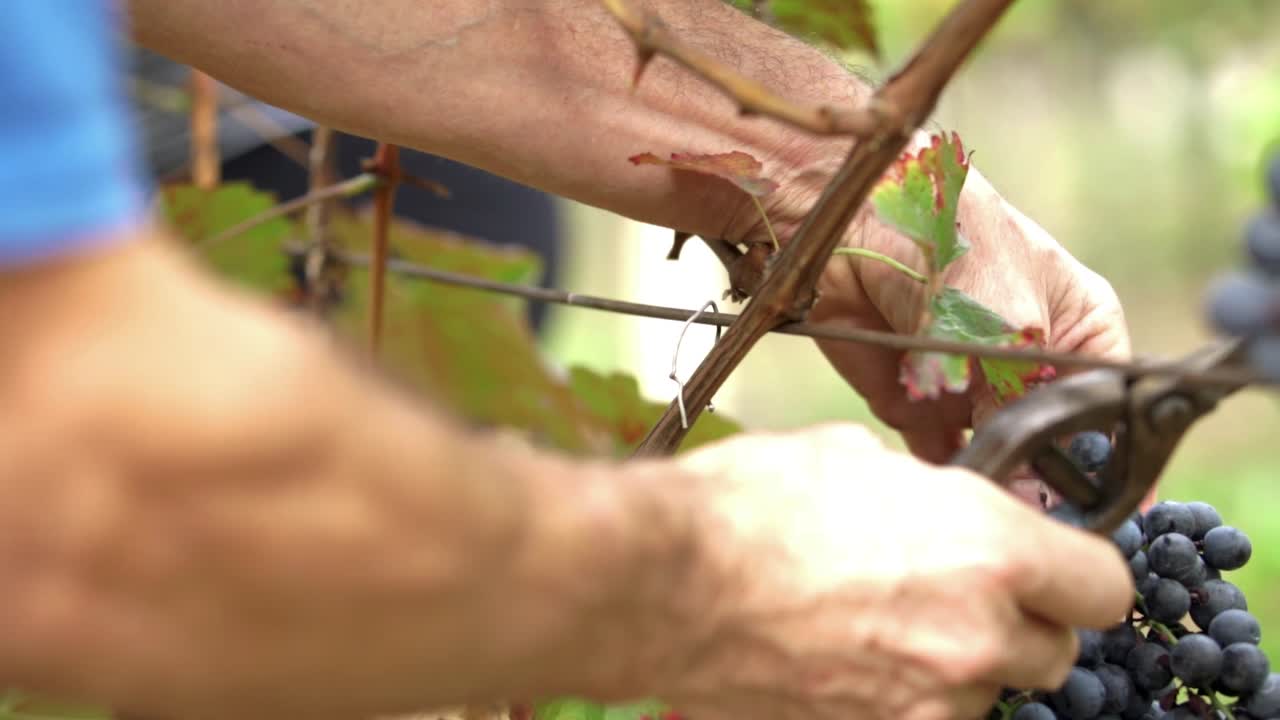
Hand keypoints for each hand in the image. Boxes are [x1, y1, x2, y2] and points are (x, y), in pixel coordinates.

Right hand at [665, 424, 1132, 719]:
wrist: (664, 583)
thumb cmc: (747, 506)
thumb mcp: (848, 459)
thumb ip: (917, 491)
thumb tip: (924, 500)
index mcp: (988, 548)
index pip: (1104, 586)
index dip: (1076, 573)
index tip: (1049, 569)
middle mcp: (975, 635)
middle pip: (1054, 654)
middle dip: (1015, 625)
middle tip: (956, 598)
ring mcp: (927, 702)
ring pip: (984, 695)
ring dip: (954, 667)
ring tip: (881, 631)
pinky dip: (898, 699)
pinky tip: (843, 663)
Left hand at [736, 136, 1130, 471]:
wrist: (848, 221)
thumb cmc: (946, 237)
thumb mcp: (1005, 322)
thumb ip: (1020, 403)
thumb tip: (1028, 486)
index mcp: (1080, 330)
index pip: (1112, 415)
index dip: (1105, 467)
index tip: (1097, 513)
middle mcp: (1029, 366)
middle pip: (1049, 450)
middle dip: (1035, 480)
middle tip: (1020, 504)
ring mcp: (972, 388)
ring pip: (992, 460)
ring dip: (982, 477)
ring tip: (969, 487)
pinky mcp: (915, 402)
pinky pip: (934, 456)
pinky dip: (933, 470)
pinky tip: (934, 475)